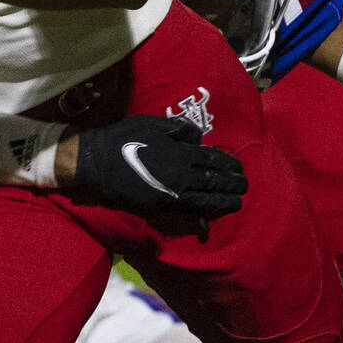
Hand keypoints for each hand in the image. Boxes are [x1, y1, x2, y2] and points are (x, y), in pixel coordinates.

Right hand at [75, 115, 246, 237]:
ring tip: (237, 203)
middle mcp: (181, 175)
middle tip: (244, 186)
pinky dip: (201, 215)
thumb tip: (198, 138)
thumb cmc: (124, 138)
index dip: (228, 164)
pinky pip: (186, 212)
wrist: (98, 162)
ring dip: (224, 202)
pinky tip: (210, 218)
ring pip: (205, 199)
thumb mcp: (152, 123)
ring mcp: (171, 193)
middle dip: (232, 184)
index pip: (212, 160)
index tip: (240, 168)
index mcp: (181, 153)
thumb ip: (179, 129)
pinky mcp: (160, 205)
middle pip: (214, 181)